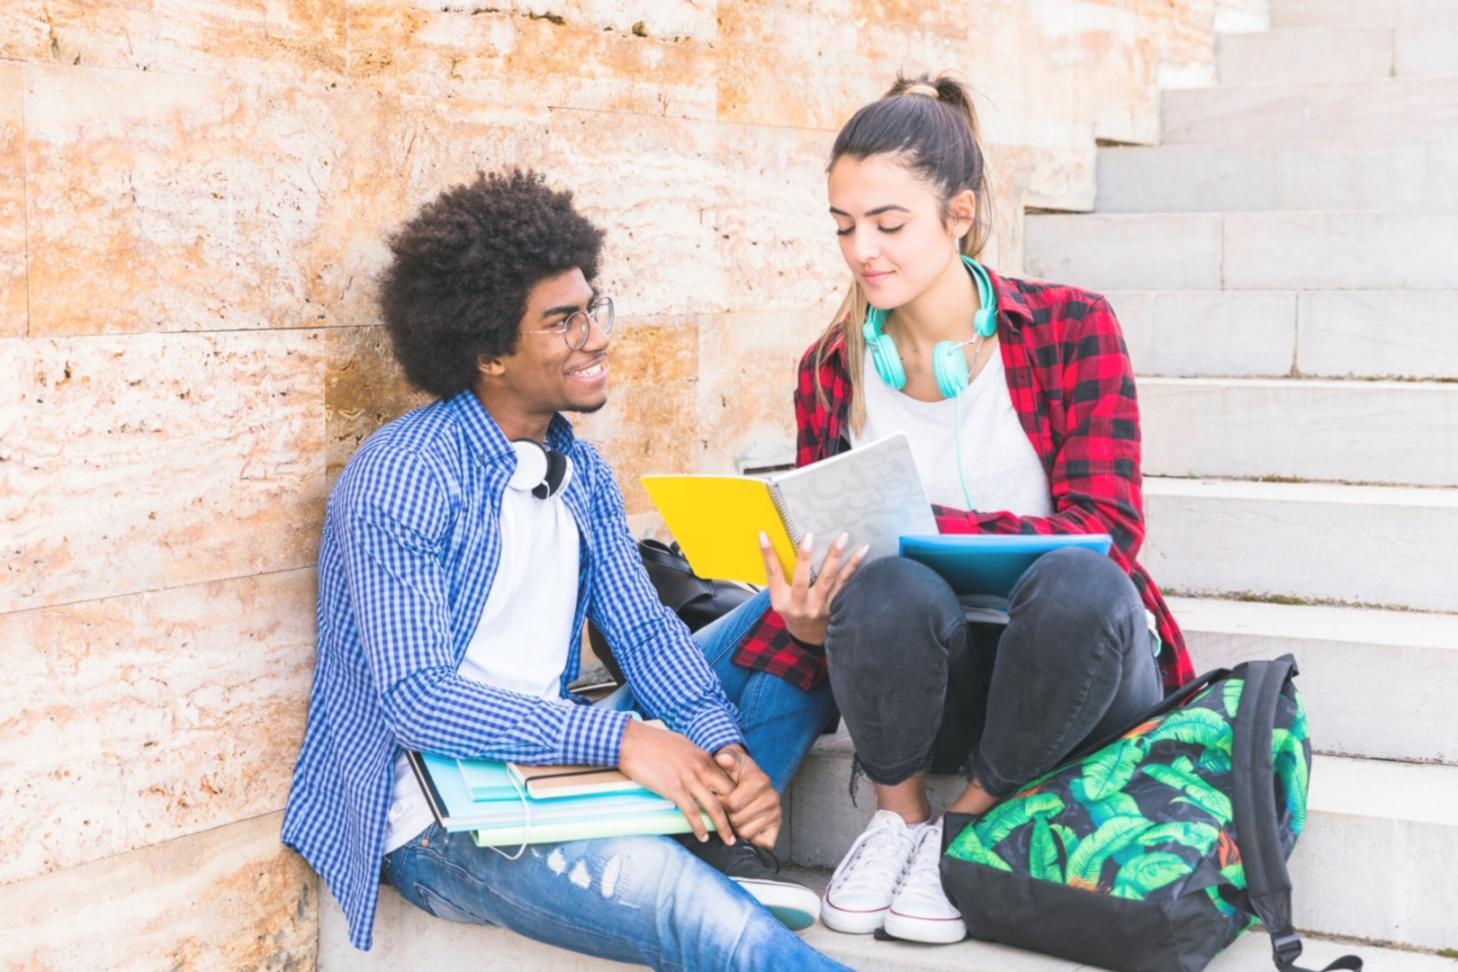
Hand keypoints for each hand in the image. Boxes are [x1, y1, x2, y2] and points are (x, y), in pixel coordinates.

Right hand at [618, 720, 735, 842]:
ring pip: (714, 807)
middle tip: (740, 828)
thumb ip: (695, 759)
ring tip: (729, 840)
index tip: (738, 811)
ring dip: (723, 827)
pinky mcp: (673, 789)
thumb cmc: (654, 742)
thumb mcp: (683, 745)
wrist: (632, 741)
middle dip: (736, 814)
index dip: (736, 798)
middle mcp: (701, 768)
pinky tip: (703, 837)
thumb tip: (700, 768)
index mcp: (704, 757)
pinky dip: (699, 827)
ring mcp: (688, 779)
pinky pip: (691, 812)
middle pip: (728, 795)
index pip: (729, 780)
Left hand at [714, 745, 780, 848]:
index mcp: (760, 781)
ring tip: (737, 814)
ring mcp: (776, 813)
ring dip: (737, 827)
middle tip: (729, 808)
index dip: (721, 803)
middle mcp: (772, 797)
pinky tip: (747, 824)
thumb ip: (726, 759)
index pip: (732, 804)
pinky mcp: (777, 826)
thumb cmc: (737, 772)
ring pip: (746, 833)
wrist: (750, 778)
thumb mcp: (730, 761)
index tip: (721, 797)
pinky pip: (761, 842)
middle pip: (737, 820)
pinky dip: (752, 838)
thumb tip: (723, 758)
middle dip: (728, 816)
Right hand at [759, 530, 869, 645]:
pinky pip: (846, 583)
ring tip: (842, 537)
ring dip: (835, 556)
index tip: (763, 535)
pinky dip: (854, 566)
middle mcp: (800, 605)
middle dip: (804, 558)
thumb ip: (781, 577)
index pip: (773, 574)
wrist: (810, 636)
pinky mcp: (836, 605)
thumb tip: (779, 545)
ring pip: (828, 579)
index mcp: (781, 601)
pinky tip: (862, 551)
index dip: (768, 555)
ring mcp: (820, 606)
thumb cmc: (793, 610)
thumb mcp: (780, 598)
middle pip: (801, 580)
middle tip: (809, 536)